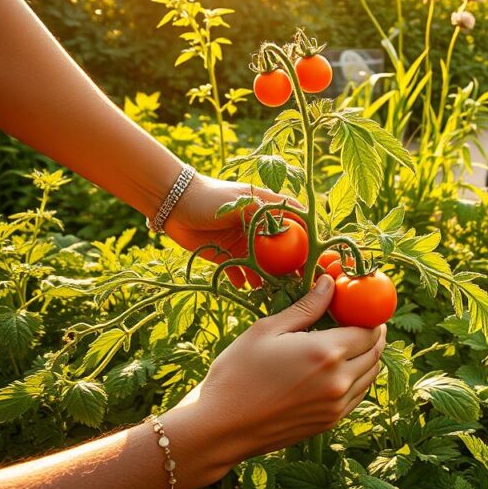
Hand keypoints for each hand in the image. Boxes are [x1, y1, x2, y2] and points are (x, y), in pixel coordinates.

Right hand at [162, 274, 385, 484]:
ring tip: (353, 343)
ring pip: (370, 376)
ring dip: (368, 357)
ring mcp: (336, 405)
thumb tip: (331, 283)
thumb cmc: (238, 371)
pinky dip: (358, 379)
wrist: (221, 425)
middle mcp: (339, 381)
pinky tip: (341, 369)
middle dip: (374, 335)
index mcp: (326, 352)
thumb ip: (306, 307)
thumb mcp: (268, 330)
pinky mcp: (329, 422)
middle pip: (375, 353)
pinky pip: (357, 396)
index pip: (369, 331)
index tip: (360, 309)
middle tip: (361, 322)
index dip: (370, 317)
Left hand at [164, 173, 300, 287]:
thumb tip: (292, 230)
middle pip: (280, 249)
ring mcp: (242, 242)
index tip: (315, 255)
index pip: (295, 222)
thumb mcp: (241, 202)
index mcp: (266, 208)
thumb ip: (266, 216)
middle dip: (289, 266)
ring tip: (272, 291)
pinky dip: (243, 281)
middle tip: (297, 283)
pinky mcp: (225, 255)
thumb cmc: (210, 197)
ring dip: (267, 277)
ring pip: (261, 265)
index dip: (307, 238)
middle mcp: (258, 227)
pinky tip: (245, 287)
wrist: (172, 203)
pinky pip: (239, 272)